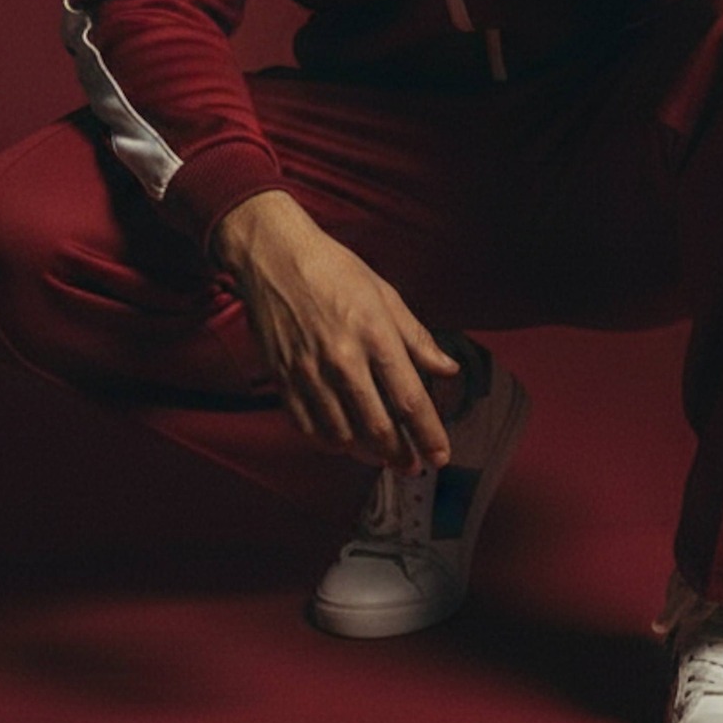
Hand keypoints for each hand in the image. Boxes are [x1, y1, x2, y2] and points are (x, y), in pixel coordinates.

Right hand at [212, 190, 461, 471]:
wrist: (274, 257)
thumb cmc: (335, 269)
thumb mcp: (385, 295)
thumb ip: (417, 338)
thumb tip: (448, 369)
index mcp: (375, 336)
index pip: (409, 399)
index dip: (429, 434)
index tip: (440, 456)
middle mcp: (343, 360)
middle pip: (377, 428)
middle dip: (399, 454)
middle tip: (411, 465)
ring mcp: (309, 373)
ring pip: (342, 434)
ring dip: (365, 452)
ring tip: (379, 454)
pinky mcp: (283, 379)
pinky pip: (307, 427)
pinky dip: (327, 440)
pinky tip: (341, 439)